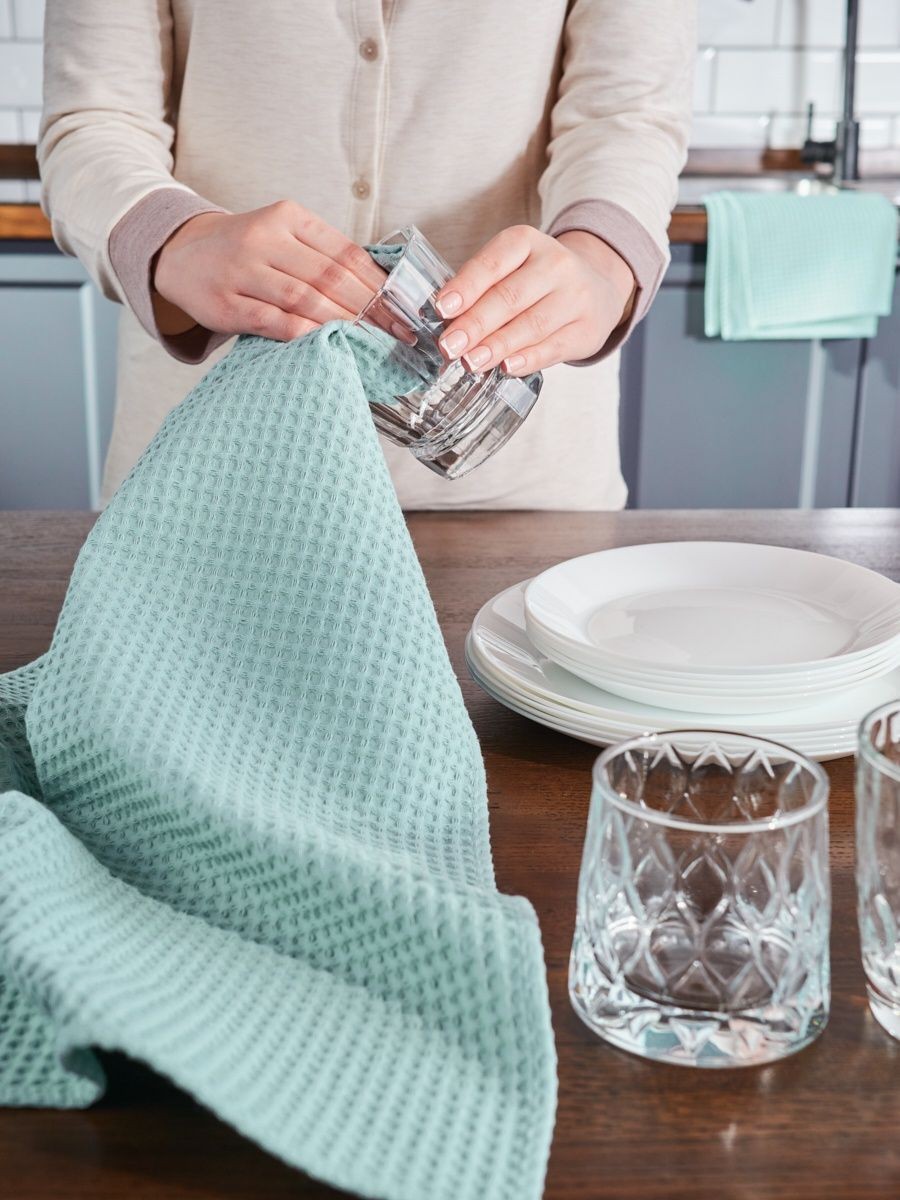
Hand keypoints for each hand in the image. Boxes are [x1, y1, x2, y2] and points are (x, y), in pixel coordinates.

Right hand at [153, 201, 386, 341]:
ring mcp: (242, 271)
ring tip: (371, 342)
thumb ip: (322, 255)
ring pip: (305, 298)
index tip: (403, 308)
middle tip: (397, 332)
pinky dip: (304, 334)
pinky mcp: (226, 303)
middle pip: (330, 276)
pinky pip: (274, 321)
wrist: (179, 254)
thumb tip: (379, 289)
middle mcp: (264, 238)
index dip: (378, 283)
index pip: (345, 252)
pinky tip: (328, 344)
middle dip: (370, 308)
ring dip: (343, 323)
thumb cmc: (244, 251)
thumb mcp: (282, 235)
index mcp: (287, 217)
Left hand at [433, 225, 634, 375]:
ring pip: (531, 324)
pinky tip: (506, 367)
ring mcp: (576, 297)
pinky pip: (553, 347)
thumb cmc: (536, 282)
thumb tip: (445, 324)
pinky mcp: (586, 329)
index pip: (492, 263)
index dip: (466, 287)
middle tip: (449, 346)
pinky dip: (527, 359)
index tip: (442, 309)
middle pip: (510, 297)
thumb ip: (480, 289)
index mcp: (526, 242)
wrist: (597, 287)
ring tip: (470, 362)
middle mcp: (555, 264)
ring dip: (497, 346)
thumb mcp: (511, 268)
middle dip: (475, 324)